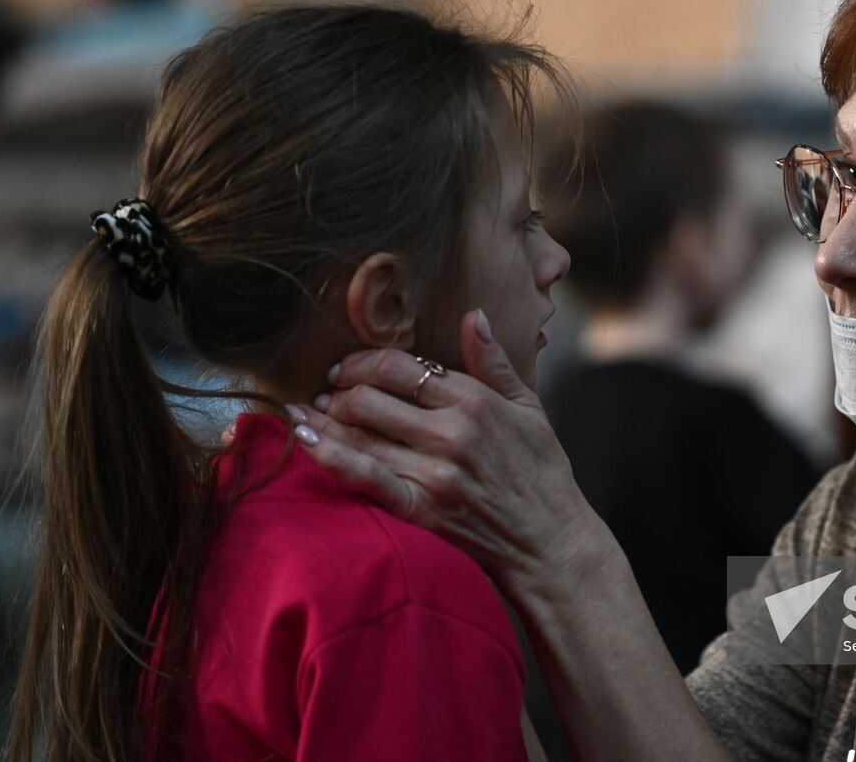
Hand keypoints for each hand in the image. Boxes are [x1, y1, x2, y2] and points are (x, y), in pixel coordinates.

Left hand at [289, 309, 614, 600]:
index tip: (349, 367)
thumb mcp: (529, 407)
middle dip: (339, 390)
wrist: (550, 540)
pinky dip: (332, 457)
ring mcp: (435, 472)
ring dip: (324, 421)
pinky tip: (306, 442)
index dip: (363, 362)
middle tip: (328, 392)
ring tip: (305, 412)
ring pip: (360, 435)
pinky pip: (367, 478)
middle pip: (370, 397)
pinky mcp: (423, 508)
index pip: (400, 366)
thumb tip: (473, 315)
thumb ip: (494, 361)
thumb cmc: (541, 471)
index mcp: (474, 400)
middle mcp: (451, 431)